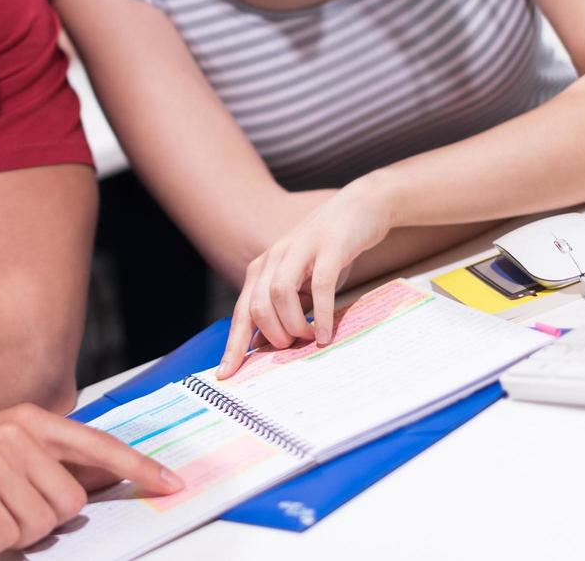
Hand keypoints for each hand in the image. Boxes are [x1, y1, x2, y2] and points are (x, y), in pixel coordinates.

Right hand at [0, 403, 182, 554]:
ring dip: (12, 533)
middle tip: (4, 511)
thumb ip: (45, 462)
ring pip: (42, 524)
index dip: (138, 468)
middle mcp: (16, 432)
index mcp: (27, 418)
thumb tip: (98, 481)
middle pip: (71, 502)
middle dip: (42, 521)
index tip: (172, 483)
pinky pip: (6, 538)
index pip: (96, 443)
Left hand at [217, 183, 391, 374]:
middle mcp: (274, 258)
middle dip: (272, 335)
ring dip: (293, 324)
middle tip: (291, 347)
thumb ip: (283, 309)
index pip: (241, 312)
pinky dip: (321, 314)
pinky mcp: (328, 249)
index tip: (225, 375)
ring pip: (280, 295)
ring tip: (308, 338)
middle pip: (257, 306)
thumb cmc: (327, 253)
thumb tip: (266, 346)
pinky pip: (320, 286)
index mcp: (262, 269)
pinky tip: (325, 334)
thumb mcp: (300, 283)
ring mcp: (300, 251)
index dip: (233, 345)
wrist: (359, 209)